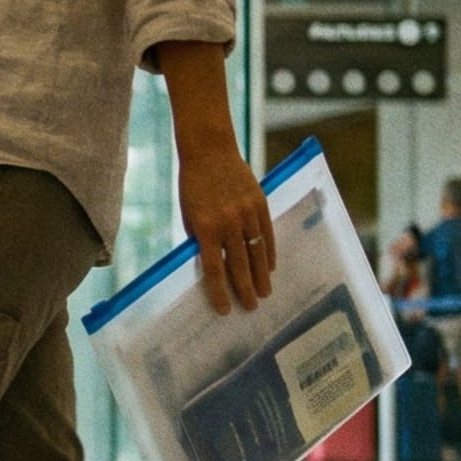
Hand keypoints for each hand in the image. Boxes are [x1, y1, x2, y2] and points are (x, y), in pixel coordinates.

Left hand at [179, 147, 273, 314]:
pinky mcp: (260, 203)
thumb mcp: (189, 216)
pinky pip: (267, 234)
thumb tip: (212, 266)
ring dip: (262, 276)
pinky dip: (269, 253)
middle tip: (252, 308)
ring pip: (257, 252)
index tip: (225, 310)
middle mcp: (228, 223)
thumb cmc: (193, 186)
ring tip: (265, 293)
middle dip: (245, 289)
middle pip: (239, 265)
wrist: (209, 151)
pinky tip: (270, 268)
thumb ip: (200, 240)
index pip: (214, 269)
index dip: (220, 292)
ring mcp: (246, 213)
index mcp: (205, 228)